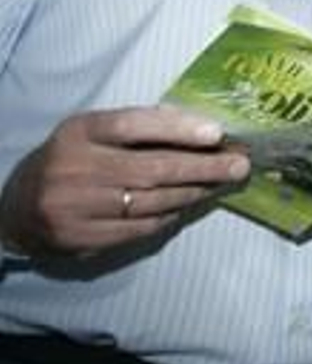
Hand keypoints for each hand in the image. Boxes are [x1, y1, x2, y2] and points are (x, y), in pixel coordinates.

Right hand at [0, 106, 248, 258]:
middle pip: (151, 168)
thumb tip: (200, 128)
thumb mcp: (93, 132)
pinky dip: (171, 216)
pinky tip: (190, 205)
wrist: (19, 208)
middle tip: (238, 165)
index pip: (133, 125)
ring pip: (151, 201)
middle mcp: (75, 168)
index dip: (178, 129)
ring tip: (222, 183)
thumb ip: (139, 127)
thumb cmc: (72, 160)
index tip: (217, 133)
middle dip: (202, 167)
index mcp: (79, 132)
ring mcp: (76, 207)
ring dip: (194, 192)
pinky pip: (140, 227)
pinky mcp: (81, 238)